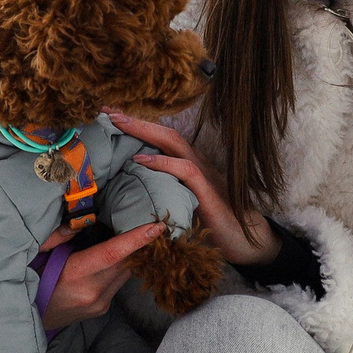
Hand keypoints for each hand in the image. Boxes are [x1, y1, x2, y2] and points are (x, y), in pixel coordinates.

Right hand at [37, 221, 164, 329]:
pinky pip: (118, 283)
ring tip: (131, 239)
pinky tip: (111, 261)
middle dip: (140, 244)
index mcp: (76, 273)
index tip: (157, 227)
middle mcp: (93, 290)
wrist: (31, 318)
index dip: (136, 239)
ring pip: (125, 273)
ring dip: (130, 257)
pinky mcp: (102, 308)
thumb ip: (57, 237)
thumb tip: (78, 222)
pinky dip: (119, 269)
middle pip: (126, 261)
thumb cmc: (33, 283)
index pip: (113, 253)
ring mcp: (99, 302)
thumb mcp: (37, 256)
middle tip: (150, 223)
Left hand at [104, 111, 279, 265]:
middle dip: (136, 121)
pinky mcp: (209, 192)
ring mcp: (204, 175)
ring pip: (174, 143)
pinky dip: (163, 163)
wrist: (245, 241)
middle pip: (165, 133)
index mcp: (188, 166)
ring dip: (145, 132)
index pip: (161, 139)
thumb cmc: (211, 225)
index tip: (110, 116)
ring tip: (120, 124)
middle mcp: (196, 163)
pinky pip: (186, 170)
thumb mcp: (180, 205)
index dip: (137, 126)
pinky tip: (142, 160)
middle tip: (107, 111)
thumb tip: (131, 191)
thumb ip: (161, 193)